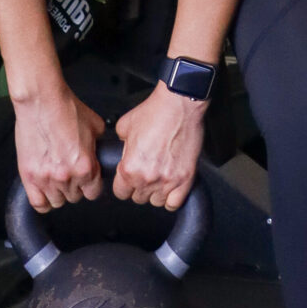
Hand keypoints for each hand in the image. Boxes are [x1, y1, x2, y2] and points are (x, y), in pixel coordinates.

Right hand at [14, 85, 103, 213]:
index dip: (91, 186)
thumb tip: (100, 152)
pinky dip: (42, 200)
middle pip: (75, 197)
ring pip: (57, 201)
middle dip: (75, 186)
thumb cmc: (65, 108)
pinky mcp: (29, 176)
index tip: (87, 180)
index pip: (94, 193)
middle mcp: (67, 176)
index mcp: (86, 166)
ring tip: (56, 177)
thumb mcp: (95, 126)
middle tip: (70, 172)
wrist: (42, 100)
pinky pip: (37, 203)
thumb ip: (99, 145)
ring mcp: (46, 178)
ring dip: (58, 192)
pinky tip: (44, 191)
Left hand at [113, 85, 205, 212]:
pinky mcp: (186, 179)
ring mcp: (168, 181)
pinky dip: (172, 198)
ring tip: (159, 177)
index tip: (129, 178)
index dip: (124, 185)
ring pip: (157, 202)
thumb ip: (120, 146)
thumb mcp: (124, 126)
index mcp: (129, 168)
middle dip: (140, 187)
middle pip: (139, 198)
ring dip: (157, 192)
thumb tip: (123, 153)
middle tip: (146, 172)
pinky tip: (171, 187)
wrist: (179, 104)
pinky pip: (175, 203)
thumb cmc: (155, 112)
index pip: (120, 193)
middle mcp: (147, 178)